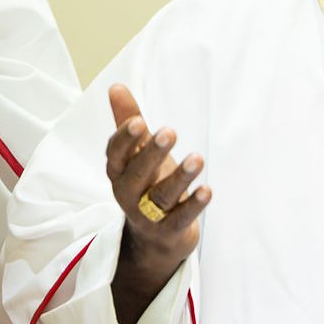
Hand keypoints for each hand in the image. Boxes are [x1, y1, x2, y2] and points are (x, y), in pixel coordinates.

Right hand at [106, 84, 210, 323]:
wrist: (155, 237)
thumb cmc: (147, 184)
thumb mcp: (137, 154)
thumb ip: (128, 122)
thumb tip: (116, 86)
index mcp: (119, 172)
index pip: (115, 154)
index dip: (125, 139)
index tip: (140, 121)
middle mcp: (128, 194)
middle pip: (137, 174)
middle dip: (152, 153)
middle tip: (169, 132)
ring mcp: (147, 215)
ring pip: (161, 196)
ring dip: (179, 177)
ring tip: (197, 158)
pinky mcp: (169, 231)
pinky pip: (180, 218)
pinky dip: (194, 205)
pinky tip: (207, 190)